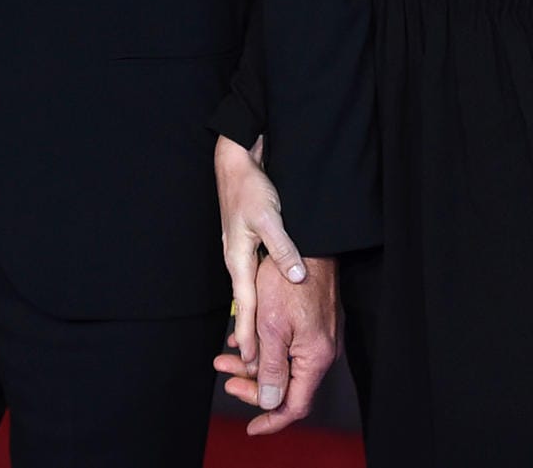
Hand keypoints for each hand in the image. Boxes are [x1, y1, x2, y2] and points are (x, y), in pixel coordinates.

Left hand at [213, 253, 339, 433]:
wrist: (309, 242)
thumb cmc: (288, 281)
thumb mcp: (271, 327)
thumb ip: (270, 369)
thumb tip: (268, 403)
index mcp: (315, 357)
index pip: (295, 405)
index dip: (271, 419)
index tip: (252, 426)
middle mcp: (323, 351)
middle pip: (288, 385)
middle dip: (253, 385)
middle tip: (226, 378)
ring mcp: (320, 336)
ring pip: (285, 363)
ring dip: (254, 363)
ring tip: (225, 355)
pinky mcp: (315, 322)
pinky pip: (289, 346)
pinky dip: (266, 346)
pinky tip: (243, 338)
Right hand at [214, 135, 306, 374]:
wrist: (236, 166)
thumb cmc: (250, 189)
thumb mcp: (270, 217)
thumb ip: (283, 248)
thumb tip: (296, 277)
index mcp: (238, 259)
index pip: (246, 304)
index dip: (249, 333)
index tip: (250, 360)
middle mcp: (236, 261)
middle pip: (244, 305)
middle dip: (247, 335)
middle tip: (251, 367)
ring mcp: (240, 254)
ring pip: (247, 295)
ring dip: (250, 321)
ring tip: (253, 349)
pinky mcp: (245, 246)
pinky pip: (249, 282)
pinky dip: (253, 302)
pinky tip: (259, 310)